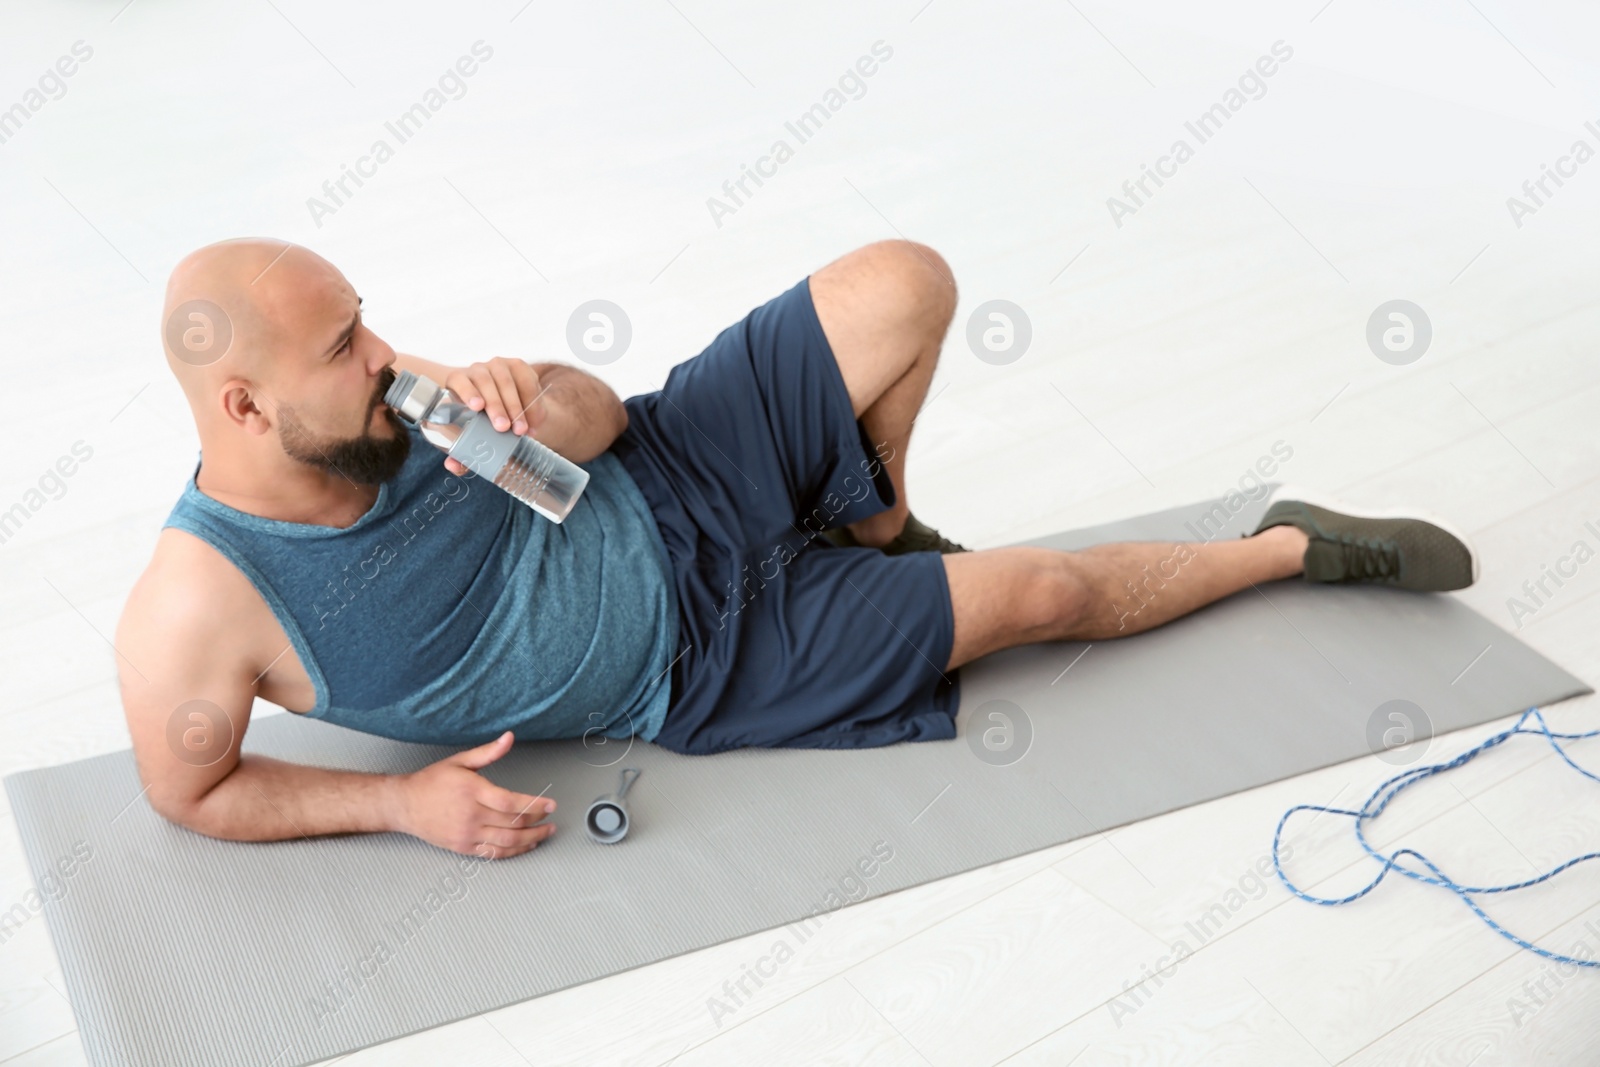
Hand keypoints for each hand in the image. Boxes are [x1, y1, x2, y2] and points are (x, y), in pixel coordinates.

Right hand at [394, 731, 556, 857]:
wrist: (404, 805)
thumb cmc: (431, 782)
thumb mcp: (460, 761)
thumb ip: (488, 752)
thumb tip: (508, 738)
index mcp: (472, 791)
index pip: (511, 802)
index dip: (535, 805)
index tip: (550, 804)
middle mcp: (471, 815)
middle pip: (513, 822)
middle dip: (537, 821)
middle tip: (551, 817)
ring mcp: (467, 834)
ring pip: (507, 841)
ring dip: (531, 839)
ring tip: (545, 833)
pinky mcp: (463, 847)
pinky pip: (494, 853)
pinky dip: (513, 851)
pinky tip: (525, 845)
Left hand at [441, 358, 546, 475]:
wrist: (507, 409)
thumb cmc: (481, 422)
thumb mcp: (471, 435)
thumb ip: (462, 452)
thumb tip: (453, 465)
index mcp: (458, 383)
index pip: (459, 381)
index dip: (467, 392)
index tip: (477, 407)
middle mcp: (477, 371)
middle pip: (485, 382)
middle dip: (497, 406)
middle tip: (504, 428)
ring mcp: (498, 366)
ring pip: (506, 381)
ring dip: (516, 406)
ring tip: (521, 430)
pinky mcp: (518, 366)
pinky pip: (527, 380)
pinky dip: (533, 403)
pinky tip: (535, 421)